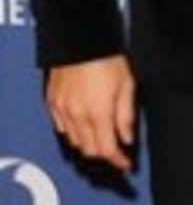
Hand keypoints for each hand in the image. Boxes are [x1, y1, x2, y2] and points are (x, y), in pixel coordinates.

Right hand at [46, 56, 136, 171]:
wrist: (80, 39)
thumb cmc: (104, 57)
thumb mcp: (126, 85)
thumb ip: (126, 116)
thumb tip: (127, 138)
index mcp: (98, 113)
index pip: (107, 150)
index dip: (118, 162)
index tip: (126, 164)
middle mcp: (78, 115)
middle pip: (90, 150)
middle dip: (105, 154)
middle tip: (116, 151)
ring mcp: (62, 110)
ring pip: (74, 141)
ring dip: (89, 144)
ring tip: (101, 137)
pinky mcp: (52, 102)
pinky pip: (62, 127)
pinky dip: (73, 132)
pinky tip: (83, 125)